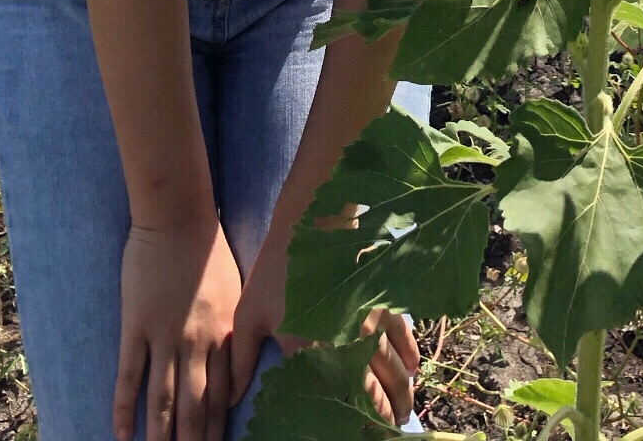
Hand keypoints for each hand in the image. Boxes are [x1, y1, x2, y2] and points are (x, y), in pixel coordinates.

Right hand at [114, 214, 240, 440]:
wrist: (178, 217)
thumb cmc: (209, 250)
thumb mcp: (235, 292)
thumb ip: (233, 330)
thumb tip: (237, 365)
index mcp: (225, 335)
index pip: (223, 397)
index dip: (217, 429)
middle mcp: (198, 343)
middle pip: (196, 408)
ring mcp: (166, 336)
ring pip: (163, 400)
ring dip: (160, 437)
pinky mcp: (137, 326)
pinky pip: (130, 375)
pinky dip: (125, 409)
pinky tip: (121, 434)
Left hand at [230, 232, 418, 425]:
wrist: (311, 223)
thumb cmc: (277, 270)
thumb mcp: (249, 314)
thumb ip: (240, 360)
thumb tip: (229, 399)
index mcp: (312, 354)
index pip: (334, 401)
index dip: (347, 423)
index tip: (353, 435)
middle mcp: (347, 344)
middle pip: (373, 392)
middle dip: (382, 418)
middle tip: (387, 433)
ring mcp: (370, 322)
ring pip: (394, 369)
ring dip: (402, 394)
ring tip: (404, 414)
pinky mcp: (383, 301)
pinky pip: (403, 335)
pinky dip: (410, 356)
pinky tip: (413, 368)